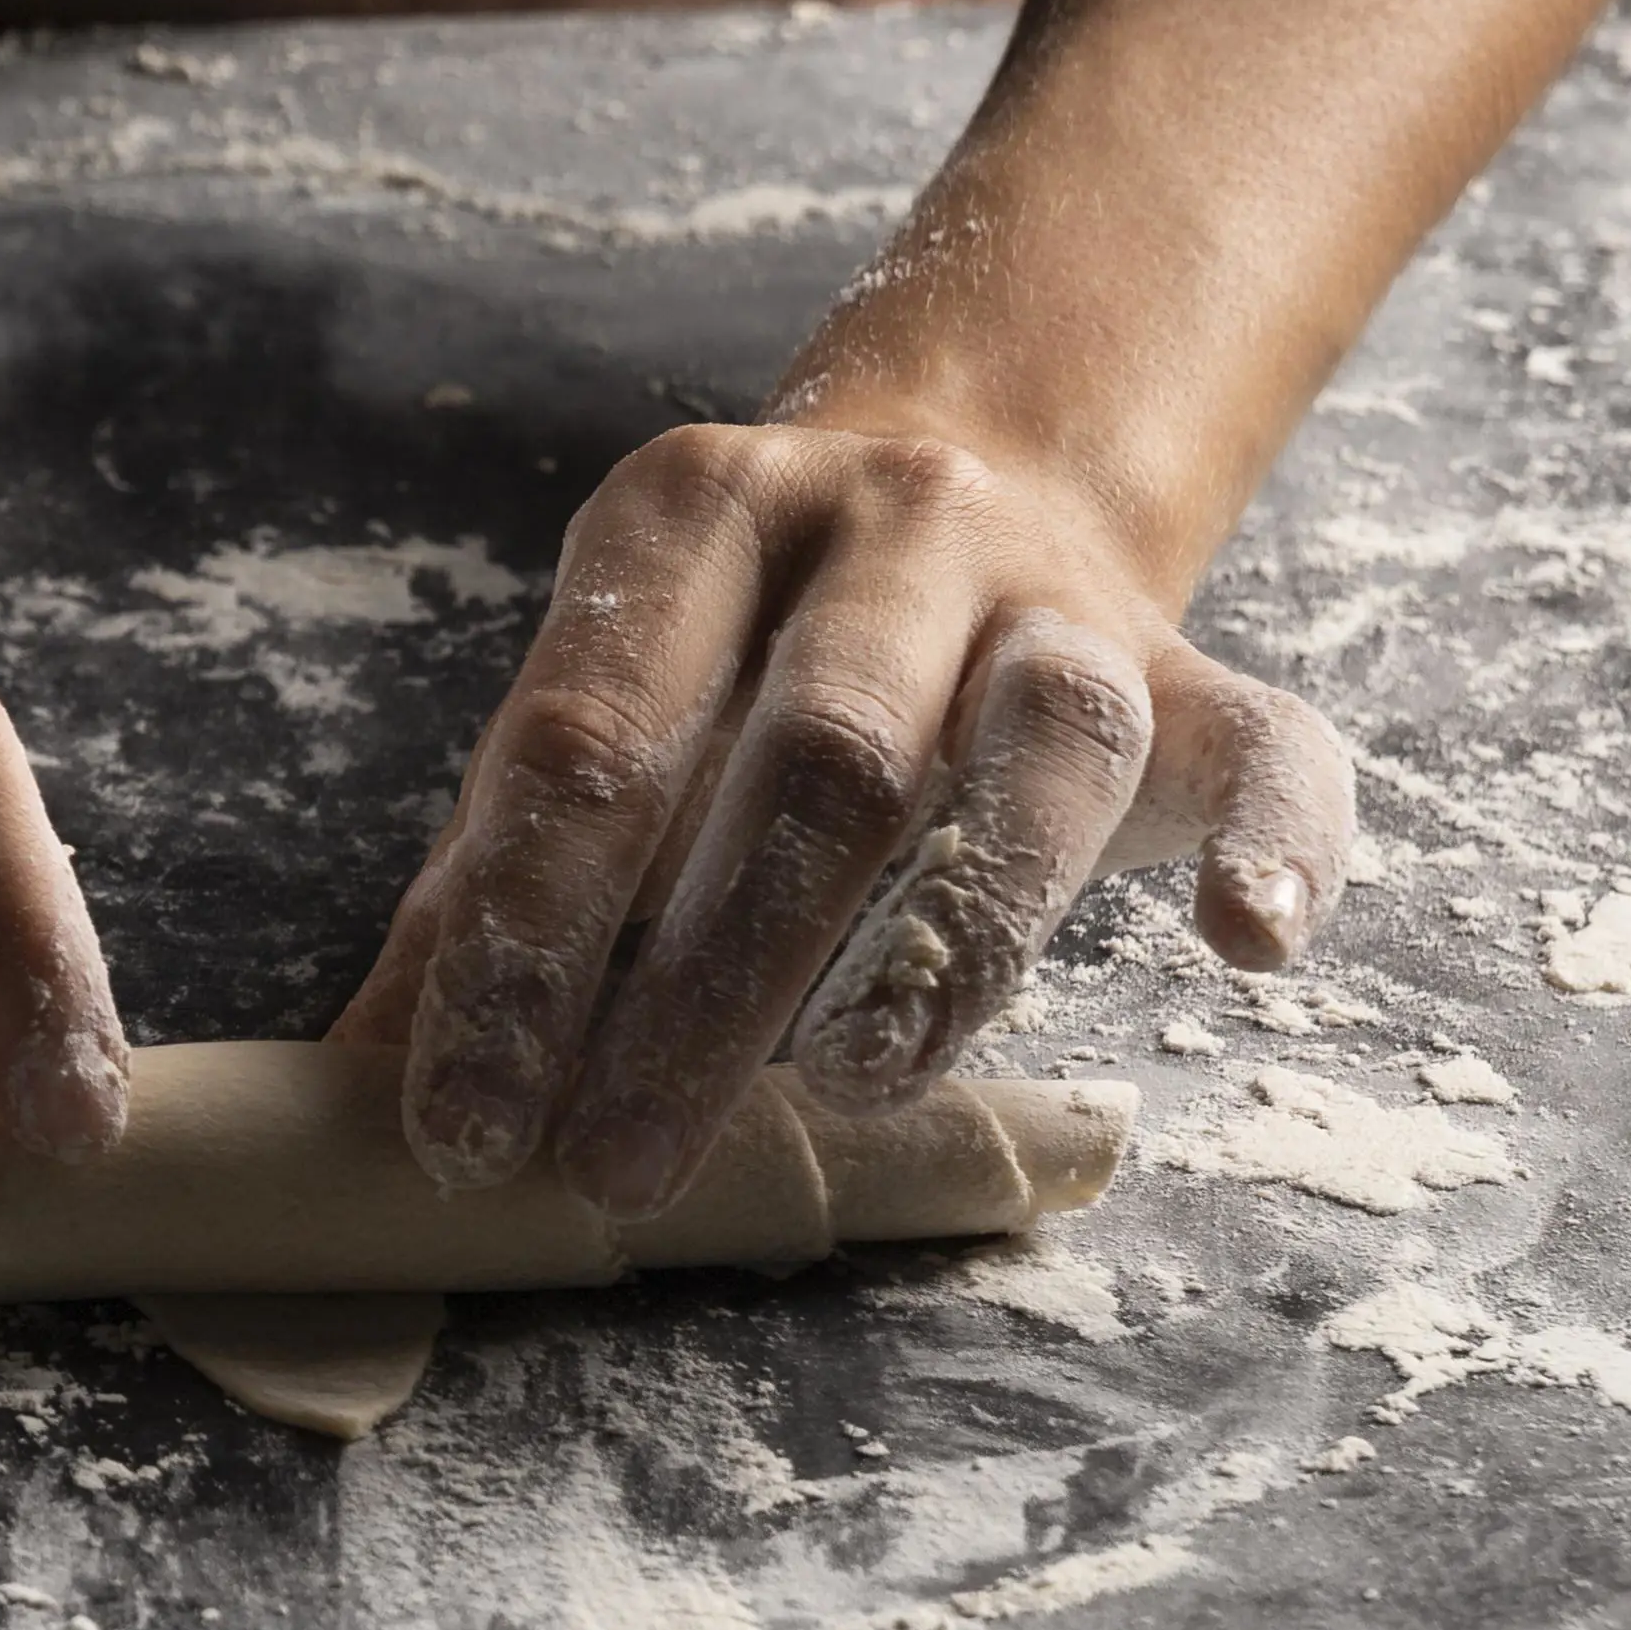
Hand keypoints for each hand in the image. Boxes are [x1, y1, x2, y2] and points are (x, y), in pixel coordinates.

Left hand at [338, 418, 1351, 1210]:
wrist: (967, 465)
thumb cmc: (729, 658)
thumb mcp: (595, 718)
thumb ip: (482, 891)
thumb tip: (350, 1097)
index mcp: (689, 515)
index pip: (589, 739)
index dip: (517, 943)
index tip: (464, 1121)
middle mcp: (887, 522)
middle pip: (813, 757)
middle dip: (703, 983)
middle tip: (618, 1164)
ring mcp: (1057, 588)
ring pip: (1038, 748)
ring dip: (950, 936)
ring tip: (851, 1090)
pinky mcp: (1200, 668)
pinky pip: (1274, 749)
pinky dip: (1280, 847)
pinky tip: (1246, 949)